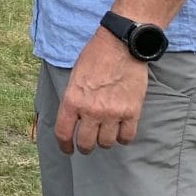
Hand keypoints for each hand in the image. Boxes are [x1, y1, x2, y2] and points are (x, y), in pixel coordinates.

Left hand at [54, 28, 150, 153]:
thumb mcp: (74, 77)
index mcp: (72, 100)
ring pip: (107, 143)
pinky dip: (123, 138)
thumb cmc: (95, 57)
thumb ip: (74, 99)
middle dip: (85, 147)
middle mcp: (91, 110)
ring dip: (104, 141)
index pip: (64, 133)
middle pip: (86, 143)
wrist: (121, 45)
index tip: (68, 149)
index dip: (65, 145)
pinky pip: (127, 137)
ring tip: (105, 134)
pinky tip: (121, 132)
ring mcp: (113, 113)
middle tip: (87, 145)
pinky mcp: (132, 112)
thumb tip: (74, 117)